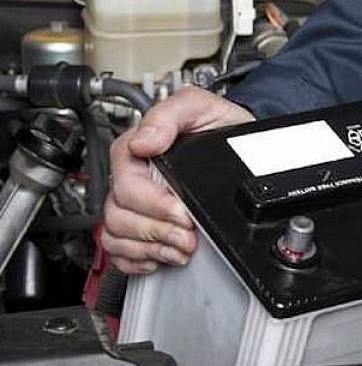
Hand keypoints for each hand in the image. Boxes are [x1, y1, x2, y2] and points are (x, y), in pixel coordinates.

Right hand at [102, 86, 253, 273]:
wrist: (241, 145)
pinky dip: (139, 259)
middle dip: (157, 230)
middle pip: (119, 214)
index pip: (126, 183)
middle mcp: (133, 177)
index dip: (153, 204)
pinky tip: (162, 254)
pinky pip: (120, 251)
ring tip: (181, 247)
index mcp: (138, 148)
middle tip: (187, 235)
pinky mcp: (143, 223)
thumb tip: (145, 140)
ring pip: (117, 235)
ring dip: (151, 247)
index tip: (181, 212)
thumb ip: (170, 114)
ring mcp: (135, 202)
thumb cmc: (219, 125)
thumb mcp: (201, 106)